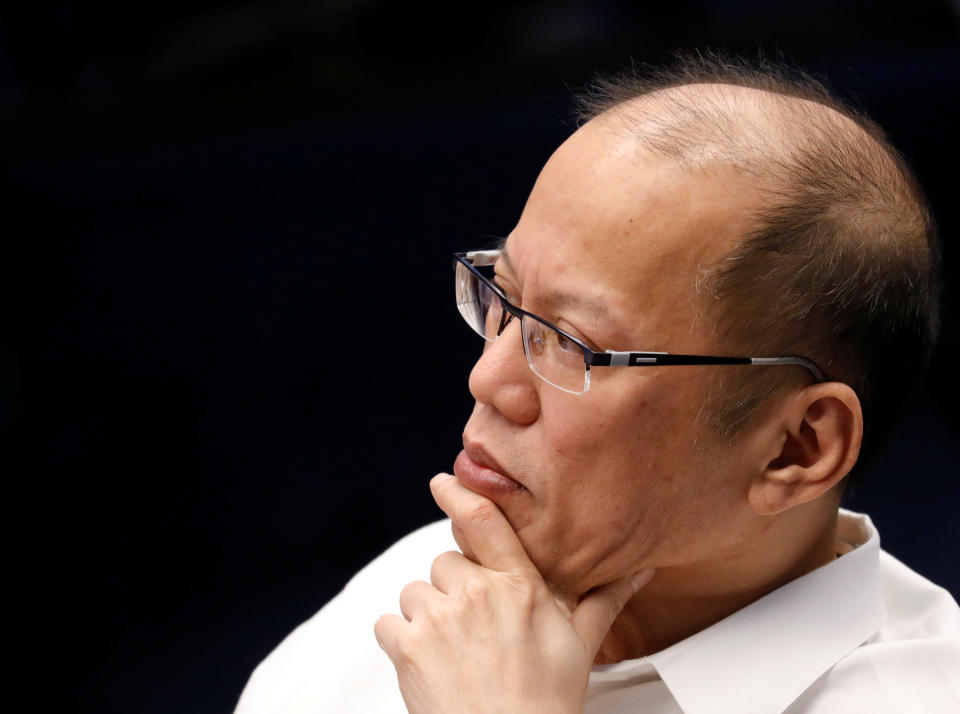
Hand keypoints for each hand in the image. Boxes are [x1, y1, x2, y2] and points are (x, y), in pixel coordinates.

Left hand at [374, 473, 654, 713]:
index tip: (443, 482)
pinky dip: (399, 638)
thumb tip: (639, 572)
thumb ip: (603, 601)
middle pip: (445, 562)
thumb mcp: (580, 648)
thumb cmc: (545, 704)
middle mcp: (474, 593)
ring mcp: (437, 618)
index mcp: (517, 586)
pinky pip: (387, 622)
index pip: (482, 521)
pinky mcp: (406, 646)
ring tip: (453, 650)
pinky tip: (427, 662)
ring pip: (415, 591)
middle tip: (473, 626)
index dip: (458, 493)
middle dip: (453, 587)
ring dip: (426, 613)